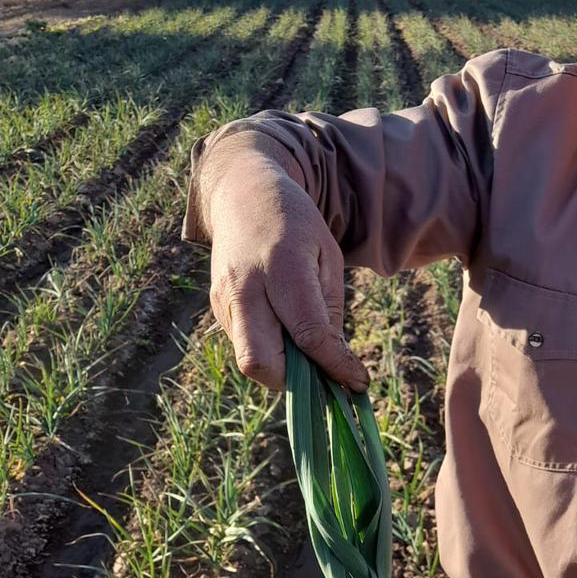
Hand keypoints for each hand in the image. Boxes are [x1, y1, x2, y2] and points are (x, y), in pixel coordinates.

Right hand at [208, 160, 367, 391]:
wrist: (242, 195)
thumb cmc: (296, 227)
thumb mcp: (328, 257)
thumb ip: (329, 311)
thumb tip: (334, 364)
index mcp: (282, 267)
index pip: (308, 333)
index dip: (335, 365)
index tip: (357, 381)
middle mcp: (244, 287)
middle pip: (260, 362)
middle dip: (295, 382)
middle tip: (323, 375)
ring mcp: (223, 299)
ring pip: (249, 362)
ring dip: (282, 370)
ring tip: (308, 352)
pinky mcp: (216, 308)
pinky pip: (244, 347)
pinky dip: (270, 353)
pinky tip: (285, 333)